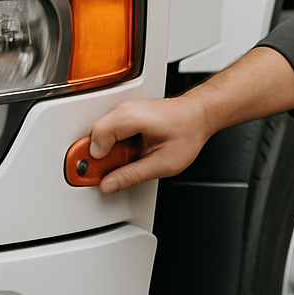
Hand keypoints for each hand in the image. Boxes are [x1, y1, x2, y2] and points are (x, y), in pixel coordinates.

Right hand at [89, 94, 209, 192]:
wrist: (198, 116)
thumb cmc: (187, 132)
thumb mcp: (163, 163)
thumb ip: (132, 175)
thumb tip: (108, 184)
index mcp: (132, 118)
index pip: (97, 137)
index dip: (94, 159)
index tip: (97, 175)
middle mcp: (125, 109)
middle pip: (94, 136)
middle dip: (100, 157)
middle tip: (114, 171)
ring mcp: (124, 110)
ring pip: (100, 134)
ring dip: (108, 151)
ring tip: (127, 160)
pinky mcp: (126, 114)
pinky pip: (109, 131)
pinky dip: (114, 145)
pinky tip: (130, 152)